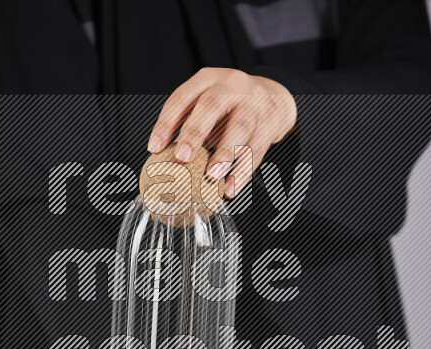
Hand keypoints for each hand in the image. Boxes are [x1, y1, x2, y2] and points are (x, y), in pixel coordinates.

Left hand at [147, 67, 296, 198]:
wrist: (276, 97)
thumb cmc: (232, 106)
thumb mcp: (209, 103)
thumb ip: (190, 123)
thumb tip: (164, 159)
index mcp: (208, 79)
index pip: (182, 97)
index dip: (166, 123)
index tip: (154, 148)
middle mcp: (232, 85)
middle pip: (212, 104)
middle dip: (195, 132)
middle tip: (183, 158)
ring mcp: (254, 102)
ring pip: (240, 126)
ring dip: (224, 154)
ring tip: (211, 177)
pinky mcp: (270, 122)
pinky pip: (256, 148)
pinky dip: (242, 171)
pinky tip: (230, 188)